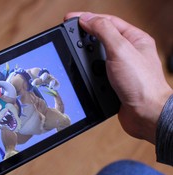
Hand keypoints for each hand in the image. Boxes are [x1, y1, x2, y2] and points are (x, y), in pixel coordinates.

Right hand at [65, 12, 171, 143]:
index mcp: (134, 39)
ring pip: (95, 59)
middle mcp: (127, 53)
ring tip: (78, 60)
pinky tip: (86, 78)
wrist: (145, 114)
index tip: (70, 19)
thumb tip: (87, 19)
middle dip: (84, 41)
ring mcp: (119, 69)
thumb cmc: (143, 84)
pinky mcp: (112, 84)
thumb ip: (103, 31)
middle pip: (99, 39)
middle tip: (69, 39)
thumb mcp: (121, 50)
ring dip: (86, 62)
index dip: (88, 19)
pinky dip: (88, 77)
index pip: (107, 22)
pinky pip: (94, 76)